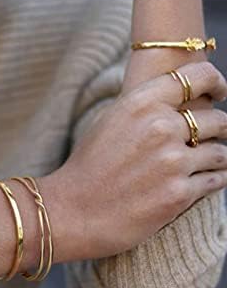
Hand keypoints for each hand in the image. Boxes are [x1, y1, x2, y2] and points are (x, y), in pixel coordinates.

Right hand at [40, 62, 226, 261]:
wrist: (75, 210)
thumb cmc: (91, 164)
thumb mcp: (112, 119)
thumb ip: (146, 104)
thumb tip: (180, 95)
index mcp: (141, 103)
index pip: (198, 77)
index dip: (217, 83)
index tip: (220, 94)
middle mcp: (160, 126)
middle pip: (218, 119)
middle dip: (215, 130)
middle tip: (204, 139)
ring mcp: (172, 161)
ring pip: (220, 152)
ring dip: (212, 158)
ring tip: (193, 165)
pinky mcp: (180, 194)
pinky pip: (217, 179)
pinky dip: (209, 180)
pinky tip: (190, 183)